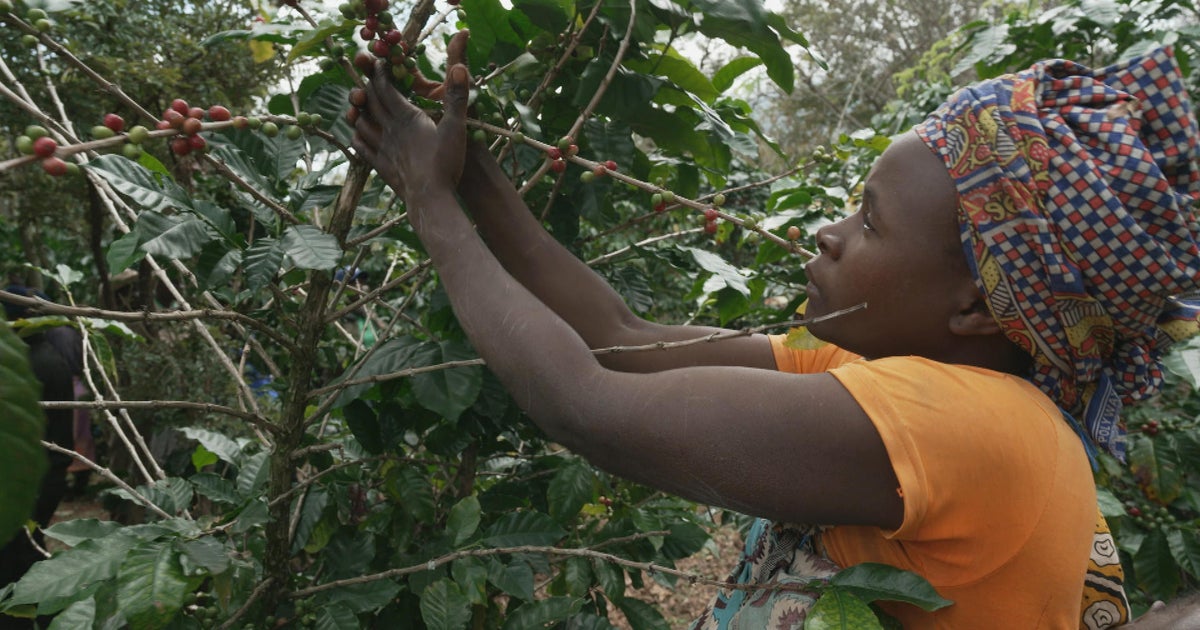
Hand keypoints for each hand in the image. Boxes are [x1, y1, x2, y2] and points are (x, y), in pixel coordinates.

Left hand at [350, 30, 470, 203]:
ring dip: (359, 110)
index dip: (379, 72)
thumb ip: (457, 96)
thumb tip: (459, 67)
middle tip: (367, 77)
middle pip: (371, 102)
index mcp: (407, 117)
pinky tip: (359, 133)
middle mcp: (390, 130)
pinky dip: (357, 135)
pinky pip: (362, 147)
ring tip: (360, 103)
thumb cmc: (446, 163)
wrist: (431, 199)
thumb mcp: (457, 127)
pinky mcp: (381, 166)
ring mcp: (383, 148)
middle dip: (367, 86)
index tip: (377, 61)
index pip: (385, 88)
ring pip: (361, 122)